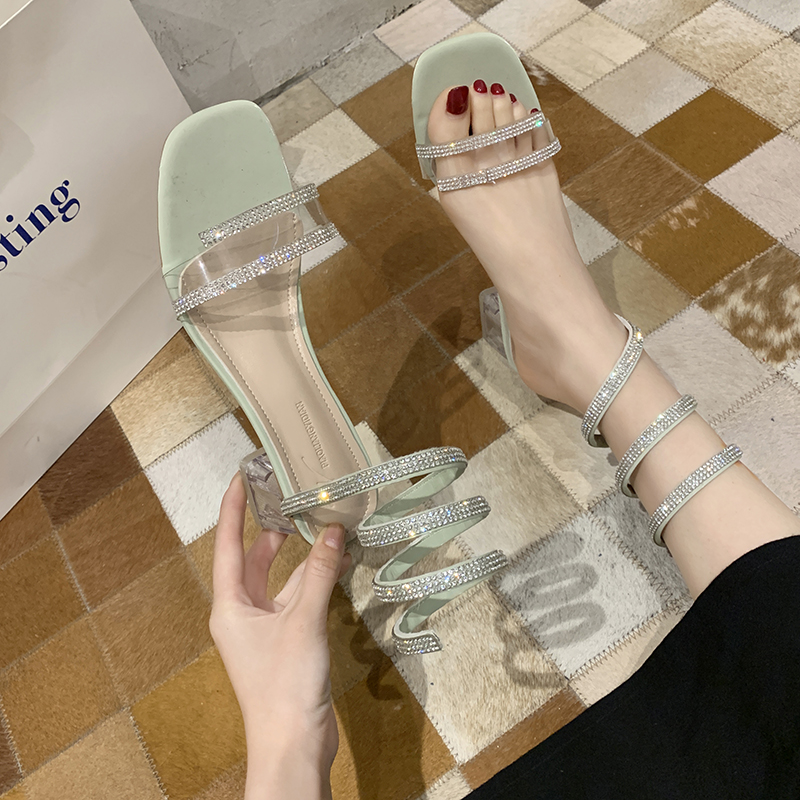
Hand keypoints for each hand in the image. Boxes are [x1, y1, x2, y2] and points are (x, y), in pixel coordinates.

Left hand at [210, 474, 351, 797]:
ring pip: (279, 581)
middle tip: (285, 499)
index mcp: (230, 606)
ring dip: (298, 558)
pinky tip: (333, 566)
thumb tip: (331, 532)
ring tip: (318, 526)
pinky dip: (313, 582)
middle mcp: (242, 614)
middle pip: (253, 561)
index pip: (227, 545)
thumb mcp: (303, 621)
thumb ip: (318, 574)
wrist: (293, 744)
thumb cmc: (284, 687)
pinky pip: (297, 600)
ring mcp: (264, 630)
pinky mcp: (286, 643)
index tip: (240, 479)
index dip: (232, 510)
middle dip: (268, 530)